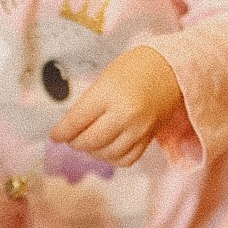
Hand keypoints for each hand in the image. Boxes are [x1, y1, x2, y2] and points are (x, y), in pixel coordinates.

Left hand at [48, 46, 182, 166]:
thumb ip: (89, 103)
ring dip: (93, 152)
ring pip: (107, 154)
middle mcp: (124, 114)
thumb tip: (71, 127)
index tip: (55, 136)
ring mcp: (138, 129)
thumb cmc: (137, 67)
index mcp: (109, 94)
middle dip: (76, 142)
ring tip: (90, 142)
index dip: (62, 132)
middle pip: (90, 141)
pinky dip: (113, 158)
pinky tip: (109, 148)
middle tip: (72, 138)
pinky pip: (127, 159)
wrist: (172, 69)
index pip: (76, 121)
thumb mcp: (106, 78)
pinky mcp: (149, 138)